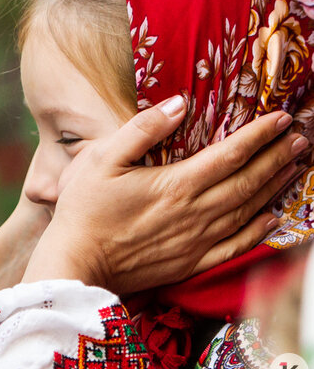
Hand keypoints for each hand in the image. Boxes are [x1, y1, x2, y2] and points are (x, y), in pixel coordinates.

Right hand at [22, 96, 307, 293]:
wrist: (77, 264)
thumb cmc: (84, 211)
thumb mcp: (101, 159)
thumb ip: (142, 129)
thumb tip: (179, 105)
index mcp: (177, 184)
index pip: (231, 154)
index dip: (260, 135)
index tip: (282, 118)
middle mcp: (195, 212)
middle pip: (248, 181)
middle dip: (277, 158)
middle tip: (301, 140)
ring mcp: (196, 241)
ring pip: (247, 211)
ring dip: (274, 188)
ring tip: (295, 169)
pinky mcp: (189, 262)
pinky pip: (235, 246)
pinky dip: (258, 232)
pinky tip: (271, 220)